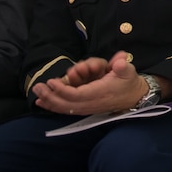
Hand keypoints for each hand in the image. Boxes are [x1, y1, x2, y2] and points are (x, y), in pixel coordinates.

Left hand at [32, 51, 146, 114]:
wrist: (134, 97)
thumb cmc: (128, 82)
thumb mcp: (129, 71)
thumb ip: (123, 66)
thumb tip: (120, 61)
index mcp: (100, 93)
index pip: (77, 95)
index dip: (63, 90)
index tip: (52, 81)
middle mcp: (92, 103)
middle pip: (67, 104)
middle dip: (51, 96)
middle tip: (38, 87)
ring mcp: (87, 107)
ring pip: (65, 109)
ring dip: (50, 102)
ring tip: (37, 94)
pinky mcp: (85, 108)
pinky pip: (66, 110)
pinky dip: (53, 107)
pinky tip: (42, 103)